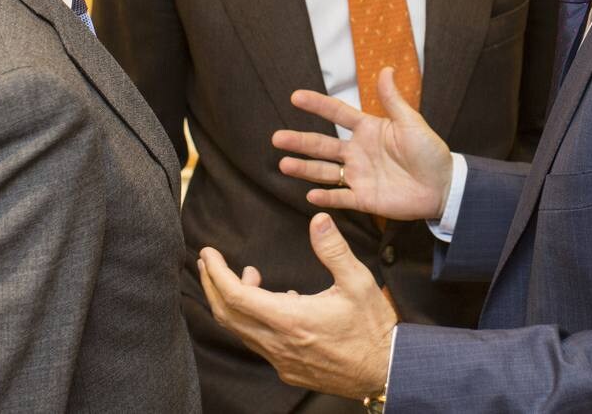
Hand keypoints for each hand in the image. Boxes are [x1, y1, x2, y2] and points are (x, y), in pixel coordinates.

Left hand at [198, 213, 395, 399]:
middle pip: (227, 315)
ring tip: (245, 276)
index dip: (216, 273)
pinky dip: (252, 320)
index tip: (207, 254)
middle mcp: (278, 343)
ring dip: (233, 303)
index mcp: (290, 319)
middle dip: (212, 286)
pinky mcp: (289, 369)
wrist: (385, 370)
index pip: (236, 296)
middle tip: (206, 263)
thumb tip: (318, 219)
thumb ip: (333, 249)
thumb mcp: (357, 281)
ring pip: (241, 331)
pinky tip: (273, 304)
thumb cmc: (372, 327)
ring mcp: (281, 360)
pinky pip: (259, 343)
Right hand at [276, 67, 453, 220]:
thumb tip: (385, 69)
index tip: (295, 97)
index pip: (337, 114)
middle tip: (277, 138)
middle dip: (300, 141)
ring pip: (324, 171)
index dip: (317, 105)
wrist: (443, 186)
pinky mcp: (364, 199)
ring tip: (283, 164)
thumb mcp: (411, 122)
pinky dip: (326, 198)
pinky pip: (340, 198)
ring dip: (304, 168)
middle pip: (322, 145)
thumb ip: (393, 100)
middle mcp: (358, 152)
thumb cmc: (430, 152)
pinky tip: (310, 195)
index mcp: (368, 130)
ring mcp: (359, 176)